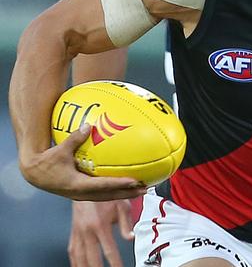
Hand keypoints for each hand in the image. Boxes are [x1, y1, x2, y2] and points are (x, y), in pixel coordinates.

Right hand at [20, 124, 147, 200]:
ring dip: (124, 194)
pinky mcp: (82, 193)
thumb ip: (75, 138)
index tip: (134, 181)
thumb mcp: (60, 150)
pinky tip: (126, 184)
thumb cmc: (46, 161)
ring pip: (107, 197)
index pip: (103, 186)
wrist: (34, 174)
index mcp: (77, 185)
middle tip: (145, 188)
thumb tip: (88, 125)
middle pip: (109, 195)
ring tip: (141, 189)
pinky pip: (102, 193)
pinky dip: (115, 190)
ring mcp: (82, 195)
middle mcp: (81, 193)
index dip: (119, 184)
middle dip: (128, 193)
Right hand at [69, 199, 134, 266]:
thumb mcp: (121, 204)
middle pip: (91, 258)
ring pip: (79, 257)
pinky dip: (75, 262)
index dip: (115, 262)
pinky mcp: (73, 233)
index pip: (109, 249)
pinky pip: (72, 251)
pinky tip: (79, 266)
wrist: (86, 185)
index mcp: (100, 224)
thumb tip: (131, 237)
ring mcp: (78, 232)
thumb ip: (126, 223)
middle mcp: (87, 231)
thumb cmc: (105, 193)